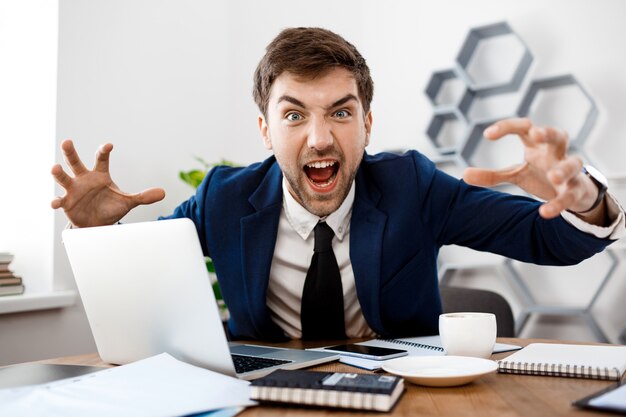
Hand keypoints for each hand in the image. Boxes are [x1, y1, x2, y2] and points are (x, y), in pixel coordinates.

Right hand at [51, 140, 165, 226]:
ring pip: (63, 178)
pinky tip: (55, 202)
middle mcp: (84, 179)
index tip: (109, 145)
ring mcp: (73, 190)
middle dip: (71, 152)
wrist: (98, 225)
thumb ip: (144, 196)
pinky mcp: (66, 203)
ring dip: (58, 173)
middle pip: (75, 162)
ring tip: (55, 168)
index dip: (103, 151)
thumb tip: (164, 192)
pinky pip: (59, 200)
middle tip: (67, 141)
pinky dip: (56, 201)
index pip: (101, 159)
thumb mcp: (128, 202)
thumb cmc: (111, 208)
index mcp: (100, 175)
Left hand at [462, 118, 601, 218]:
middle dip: (549, 132)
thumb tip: (464, 175)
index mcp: (538, 146)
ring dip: (564, 169)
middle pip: (559, 135)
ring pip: (574, 164)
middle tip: (537, 133)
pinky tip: (544, 213)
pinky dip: (559, 204)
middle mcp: (556, 154)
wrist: (573, 192)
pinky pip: (570, 196)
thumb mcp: (516, 174)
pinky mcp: (576, 190)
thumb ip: (492, 175)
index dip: (507, 127)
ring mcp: (569, 171)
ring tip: (554, 176)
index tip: (487, 134)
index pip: (525, 128)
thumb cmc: (541, 175)